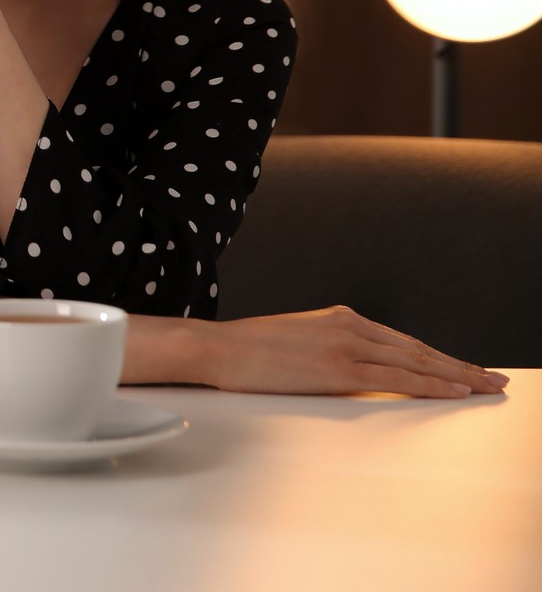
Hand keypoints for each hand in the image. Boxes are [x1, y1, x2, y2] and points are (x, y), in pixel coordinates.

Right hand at [197, 306, 507, 397]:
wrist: (217, 348)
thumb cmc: (247, 351)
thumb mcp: (297, 344)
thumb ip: (330, 352)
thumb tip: (352, 374)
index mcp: (339, 318)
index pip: (402, 341)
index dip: (438, 356)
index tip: (463, 367)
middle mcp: (349, 326)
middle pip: (417, 349)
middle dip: (459, 365)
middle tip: (492, 378)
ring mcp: (346, 345)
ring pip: (416, 361)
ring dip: (457, 375)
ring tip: (485, 385)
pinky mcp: (339, 367)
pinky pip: (397, 377)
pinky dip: (432, 383)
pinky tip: (454, 389)